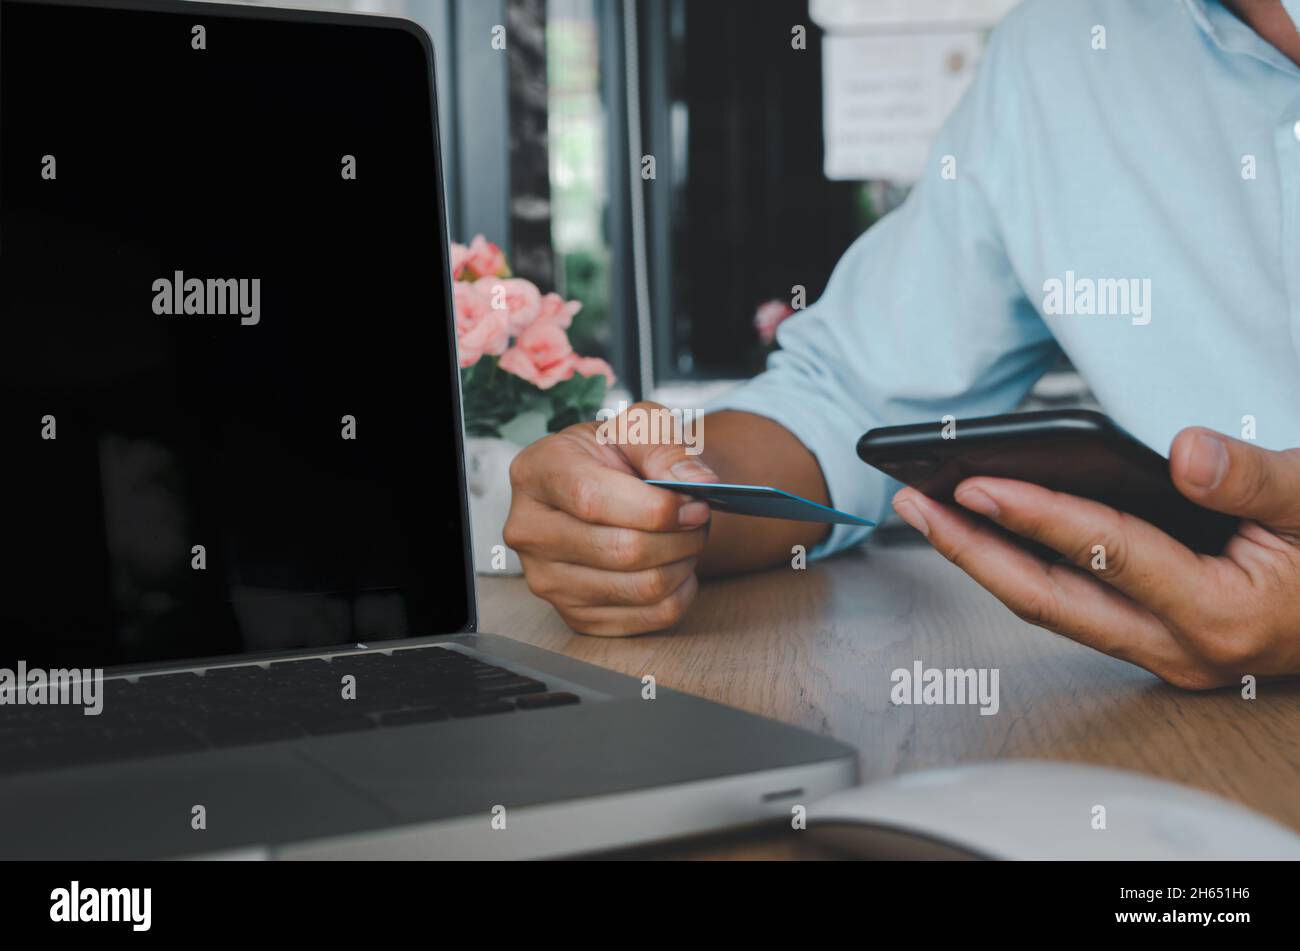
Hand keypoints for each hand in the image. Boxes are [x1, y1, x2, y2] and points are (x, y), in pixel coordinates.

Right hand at [504, 402, 717, 635]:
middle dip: (679, 536)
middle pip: (621, 550)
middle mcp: (529, 530)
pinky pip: (648, 618)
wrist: (603, 487)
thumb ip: (668, 448)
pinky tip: (674, 565)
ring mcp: (546, 580)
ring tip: (687, 538)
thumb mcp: (640, 427)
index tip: (694, 503)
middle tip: (700, 519)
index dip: (654, 507)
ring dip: (683, 564)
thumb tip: (699, 484)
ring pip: (640, 588)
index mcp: (537, 472)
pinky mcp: (574, 616)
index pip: (592, 499)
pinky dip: (679, 593)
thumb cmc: (617, 454)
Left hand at [890, 427, 1299, 688]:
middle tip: (913, 503)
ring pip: (1052, 608)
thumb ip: (1255, 479)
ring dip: (985, 560)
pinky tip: (990, 533)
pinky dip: (1024, 567)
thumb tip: (1184, 451)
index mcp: (1222, 615)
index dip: (1037, 514)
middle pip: (1048, 599)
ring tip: (932, 511)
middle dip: (970, 550)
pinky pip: (1073, 607)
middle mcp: (1180, 650)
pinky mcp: (1154, 645)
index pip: (1105, 553)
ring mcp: (1163, 656)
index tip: (976, 483)